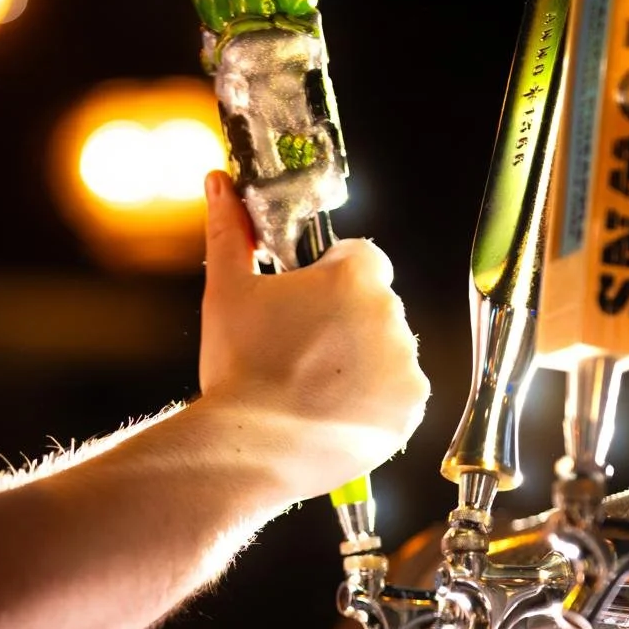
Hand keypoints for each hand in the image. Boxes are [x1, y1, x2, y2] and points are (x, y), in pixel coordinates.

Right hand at [197, 172, 429, 501]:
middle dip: (347, 323)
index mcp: (354, 275)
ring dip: (363, 362)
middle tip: (300, 352)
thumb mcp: (226, 291)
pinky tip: (333, 413)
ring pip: (389, 352)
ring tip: (313, 389)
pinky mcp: (410, 409)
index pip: (360, 258)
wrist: (250, 447)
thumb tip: (218, 181)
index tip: (306, 306)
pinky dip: (374, 404)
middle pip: (376, 306)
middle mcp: (391, 314)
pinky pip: (398, 397)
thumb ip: (231, 231)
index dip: (331, 279)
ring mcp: (405, 364)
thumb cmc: (238, 368)